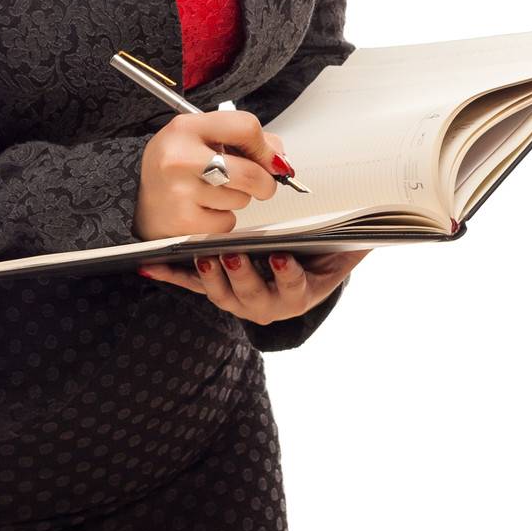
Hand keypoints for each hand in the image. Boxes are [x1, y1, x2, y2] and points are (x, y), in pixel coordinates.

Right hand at [133, 109, 286, 241]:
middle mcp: (180, 158)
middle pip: (252, 172)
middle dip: (265, 182)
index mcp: (186, 127)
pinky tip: (202, 210)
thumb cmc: (173, 166)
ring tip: (211, 192)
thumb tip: (279, 159)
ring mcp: (180, 192)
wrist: (131, 197)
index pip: (246, 127)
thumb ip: (241, 141)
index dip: (266, 147)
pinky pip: (227, 222)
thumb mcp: (199, 139)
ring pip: (241, 199)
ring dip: (236, 199)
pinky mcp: (184, 222)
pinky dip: (222, 219)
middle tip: (261, 184)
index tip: (271, 159)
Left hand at [137, 247, 372, 325]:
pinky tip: (150, 264)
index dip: (287, 275)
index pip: (294, 287)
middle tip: (233, 252)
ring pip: (221, 292)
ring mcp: (237, 298)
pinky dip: (170, 274)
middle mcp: (267, 303)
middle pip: (252, 294)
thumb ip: (356, 243)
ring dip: (210, 275)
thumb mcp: (338, 254)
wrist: (293, 275)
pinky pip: (190, 284)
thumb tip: (382, 227)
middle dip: (242, 274)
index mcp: (299, 293)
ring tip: (203, 253)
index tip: (281, 256)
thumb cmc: (315, 258)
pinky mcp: (212, 288)